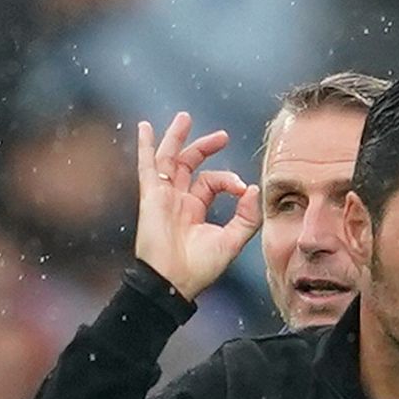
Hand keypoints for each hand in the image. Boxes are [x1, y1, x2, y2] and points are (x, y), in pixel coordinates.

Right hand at [133, 112, 261, 299]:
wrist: (174, 281)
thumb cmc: (200, 267)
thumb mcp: (232, 241)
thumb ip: (246, 216)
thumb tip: (253, 189)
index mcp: (195, 209)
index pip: (212, 182)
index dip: (230, 181)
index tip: (243, 190)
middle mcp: (178, 200)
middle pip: (190, 165)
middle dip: (205, 147)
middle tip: (223, 135)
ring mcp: (163, 196)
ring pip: (168, 159)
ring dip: (176, 138)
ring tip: (185, 117)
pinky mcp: (151, 196)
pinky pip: (147, 167)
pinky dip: (145, 147)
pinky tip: (144, 127)